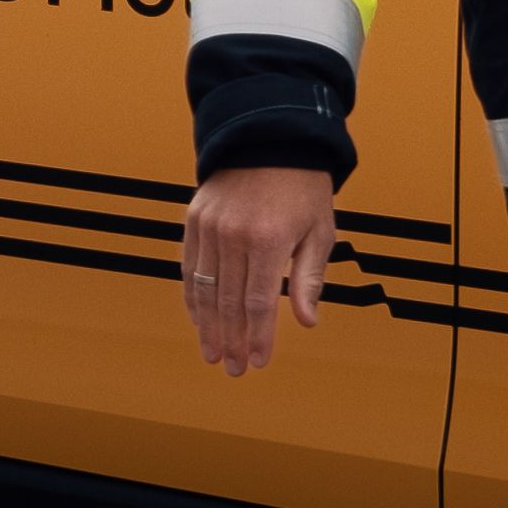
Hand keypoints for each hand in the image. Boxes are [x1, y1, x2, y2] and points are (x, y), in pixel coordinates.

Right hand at [184, 166, 335, 374]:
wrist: (270, 138)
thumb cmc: (303, 187)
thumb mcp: (319, 231)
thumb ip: (309, 278)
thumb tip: (307, 321)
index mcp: (268, 239)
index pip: (259, 302)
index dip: (258, 337)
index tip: (257, 361)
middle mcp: (233, 235)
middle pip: (228, 302)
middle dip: (231, 340)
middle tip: (233, 369)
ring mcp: (210, 227)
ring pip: (203, 289)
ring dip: (208, 326)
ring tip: (213, 353)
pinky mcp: (194, 219)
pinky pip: (189, 266)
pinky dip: (192, 296)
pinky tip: (199, 319)